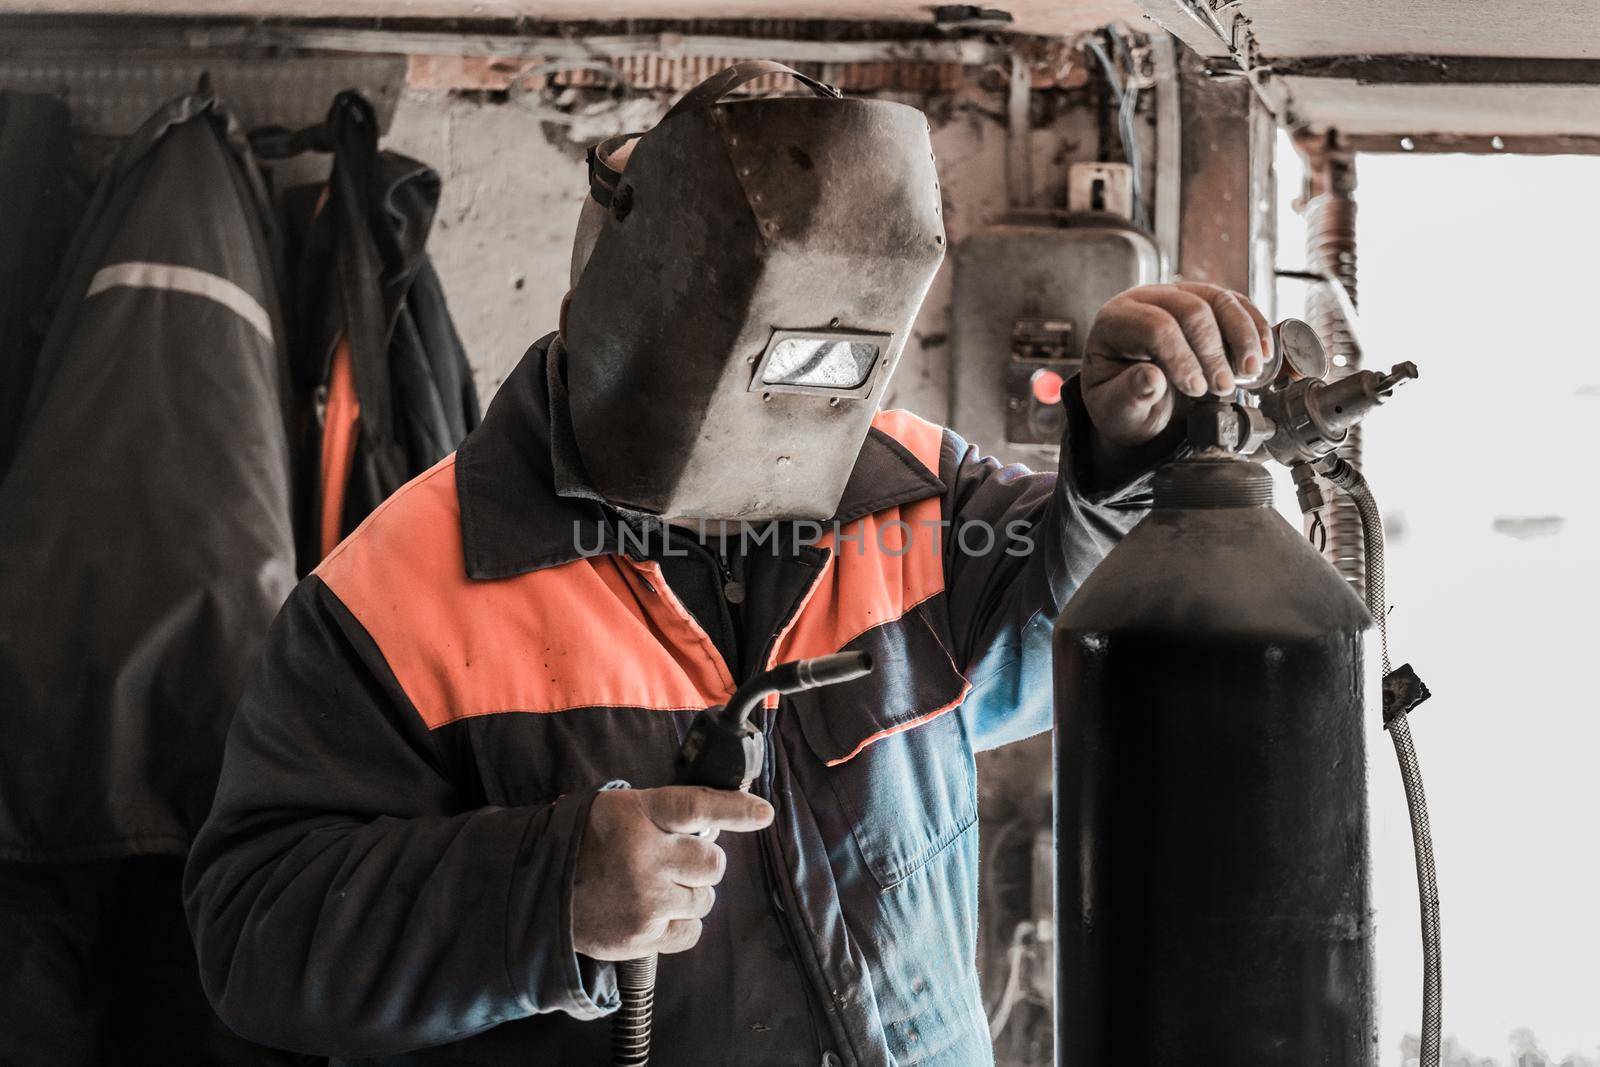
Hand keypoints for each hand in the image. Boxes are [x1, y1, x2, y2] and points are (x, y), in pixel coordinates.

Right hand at [572, 786, 773, 960]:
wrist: (543, 890)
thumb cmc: (591, 841)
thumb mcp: (625, 808)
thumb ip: (671, 812)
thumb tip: (718, 823)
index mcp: (638, 818)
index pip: (696, 807)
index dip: (734, 810)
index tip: (763, 813)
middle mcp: (643, 859)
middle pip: (712, 863)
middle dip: (701, 863)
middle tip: (674, 860)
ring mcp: (644, 903)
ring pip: (704, 900)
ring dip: (690, 893)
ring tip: (656, 886)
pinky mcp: (641, 938)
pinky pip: (690, 932)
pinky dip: (680, 923)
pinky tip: (655, 911)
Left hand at [1081, 282, 1269, 449]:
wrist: (1138, 400)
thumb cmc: (1123, 403)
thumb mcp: (1117, 410)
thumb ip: (1129, 396)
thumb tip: (1151, 379)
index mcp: (1114, 321)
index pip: (1155, 327)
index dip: (1181, 358)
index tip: (1197, 389)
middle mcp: (1146, 299)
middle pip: (1191, 310)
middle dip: (1213, 351)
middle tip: (1224, 388)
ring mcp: (1178, 295)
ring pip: (1219, 299)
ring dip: (1242, 336)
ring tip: (1251, 372)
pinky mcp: (1205, 302)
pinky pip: (1237, 304)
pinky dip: (1255, 328)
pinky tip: (1265, 355)